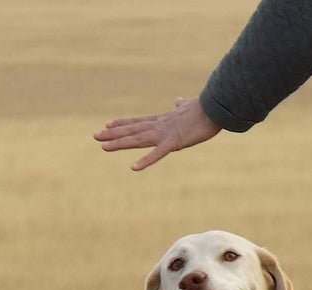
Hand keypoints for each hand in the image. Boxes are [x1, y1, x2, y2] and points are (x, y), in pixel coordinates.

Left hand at [93, 97, 221, 170]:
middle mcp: (159, 125)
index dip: (122, 123)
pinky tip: (133, 167)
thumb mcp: (189, 106)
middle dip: (113, 134)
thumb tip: (177, 99)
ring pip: (138, 140)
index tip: (107, 125)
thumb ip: (181, 105)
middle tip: (95, 136)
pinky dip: (145, 161)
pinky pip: (157, 154)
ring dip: (120, 143)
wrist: (216, 107)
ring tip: (103, 146)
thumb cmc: (205, 107)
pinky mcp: (175, 142)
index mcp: (163, 120)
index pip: (138, 121)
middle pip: (132, 130)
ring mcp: (165, 134)